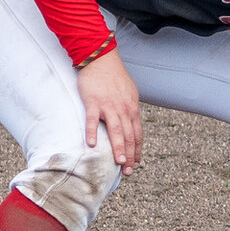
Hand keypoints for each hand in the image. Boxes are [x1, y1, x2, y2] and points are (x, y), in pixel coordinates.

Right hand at [76, 49, 142, 174]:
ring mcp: (109, 106)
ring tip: (119, 163)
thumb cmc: (114, 78)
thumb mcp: (129, 94)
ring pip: (116, 131)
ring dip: (118, 148)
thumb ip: (129, 111)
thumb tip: (131, 125)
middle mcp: (124, 110)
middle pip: (129, 136)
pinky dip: (92, 133)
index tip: (136, 164)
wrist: (101, 59)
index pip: (138, 134)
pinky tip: (92, 145)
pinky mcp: (93, 102)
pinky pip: (92, 120)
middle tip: (129, 171)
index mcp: (132, 109)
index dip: (138, 150)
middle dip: (130, 155)